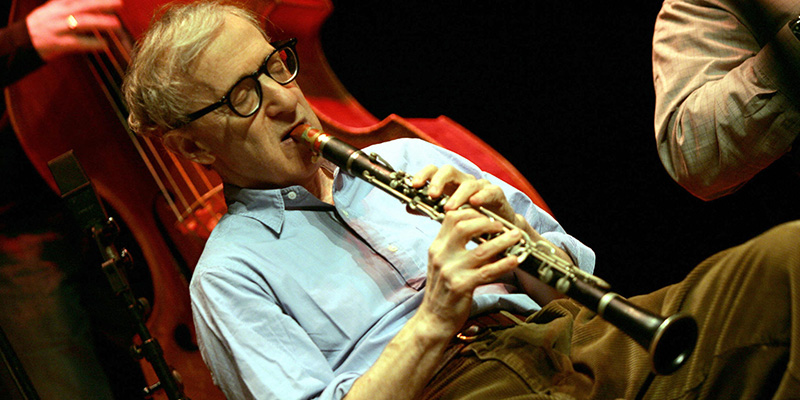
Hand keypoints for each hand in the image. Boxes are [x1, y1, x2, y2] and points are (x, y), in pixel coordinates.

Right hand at [26, 0, 122, 60]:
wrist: (23, 41)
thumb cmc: (45, 24)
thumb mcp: (55, 8)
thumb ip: (70, 3)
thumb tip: (93, 1)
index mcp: (59, 4)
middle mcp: (58, 14)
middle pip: (83, 6)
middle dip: (102, 4)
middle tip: (119, 4)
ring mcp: (58, 28)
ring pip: (81, 23)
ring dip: (100, 22)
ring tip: (116, 23)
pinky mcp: (58, 43)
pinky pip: (77, 43)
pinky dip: (92, 43)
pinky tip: (105, 44)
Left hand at [411, 164, 519, 227]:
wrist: (497, 230)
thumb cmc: (470, 219)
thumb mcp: (446, 216)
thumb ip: (429, 209)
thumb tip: (407, 206)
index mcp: (449, 184)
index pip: (434, 171)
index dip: (423, 175)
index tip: (414, 185)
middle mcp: (463, 181)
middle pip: (449, 170)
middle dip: (438, 181)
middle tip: (432, 195)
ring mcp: (480, 186)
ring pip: (468, 183)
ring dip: (457, 195)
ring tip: (449, 209)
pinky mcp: (496, 193)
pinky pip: (489, 191)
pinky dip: (481, 195)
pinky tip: (474, 203)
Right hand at [412, 164, 567, 305]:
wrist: (434, 319)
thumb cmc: (443, 291)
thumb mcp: (443, 264)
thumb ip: (456, 247)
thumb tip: (481, 232)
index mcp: (436, 248)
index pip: (451, 218)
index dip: (471, 212)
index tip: (487, 216)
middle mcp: (441, 256)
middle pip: (463, 227)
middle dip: (487, 223)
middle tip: (502, 226)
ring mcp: (450, 271)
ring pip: (480, 250)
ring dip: (502, 242)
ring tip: (516, 237)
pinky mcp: (461, 287)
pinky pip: (487, 272)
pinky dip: (503, 264)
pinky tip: (515, 260)